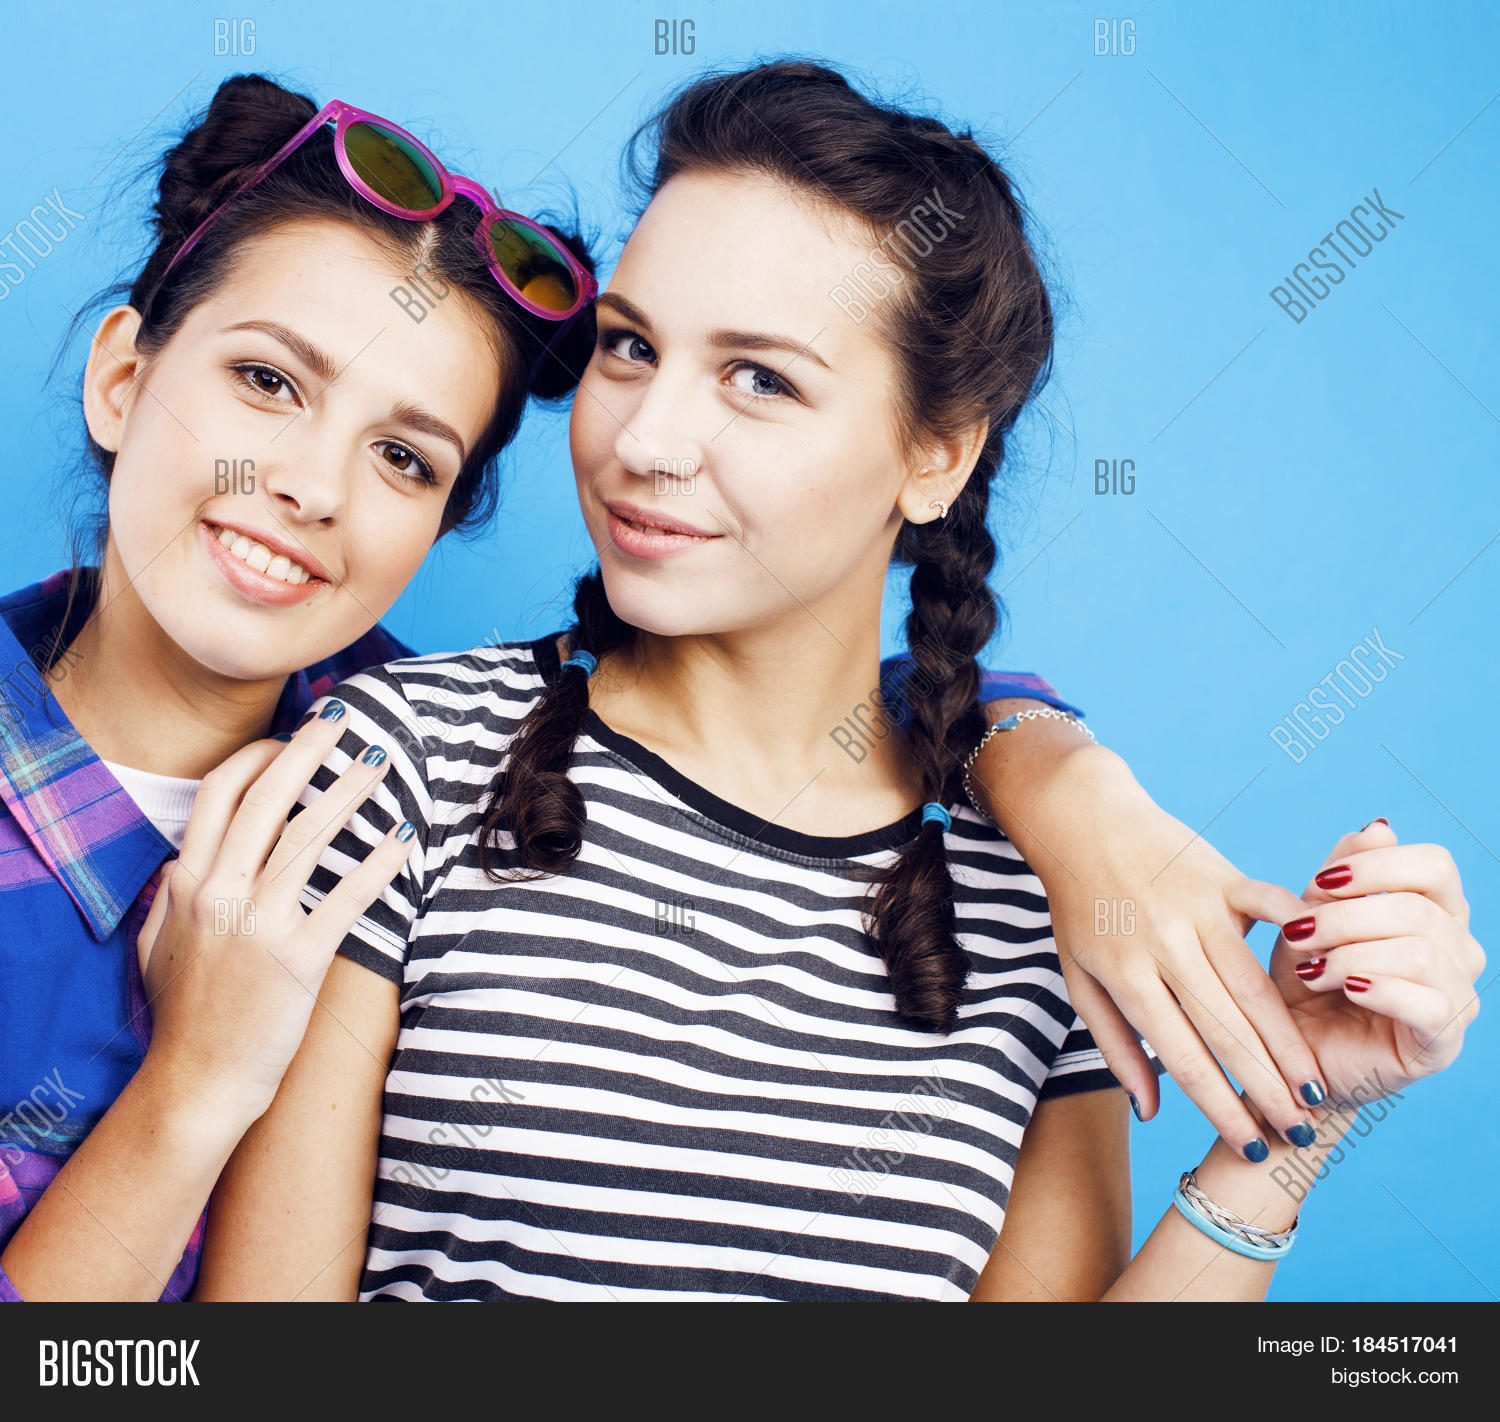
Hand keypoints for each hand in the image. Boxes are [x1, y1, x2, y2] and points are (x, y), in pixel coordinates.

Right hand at [134, 700, 415, 1123]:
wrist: (198, 1082)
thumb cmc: (184, 1016)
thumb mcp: (158, 946)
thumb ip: (171, 897)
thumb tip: (182, 859)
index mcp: (186, 883)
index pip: (219, 796)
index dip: (257, 758)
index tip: (289, 738)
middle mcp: (218, 893)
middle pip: (267, 799)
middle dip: (307, 750)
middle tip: (343, 717)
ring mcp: (258, 924)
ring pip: (309, 837)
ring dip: (349, 792)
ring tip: (381, 762)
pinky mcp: (298, 958)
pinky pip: (346, 897)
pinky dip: (377, 864)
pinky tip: (402, 838)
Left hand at [1031, 747, 1327, 1148]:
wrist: (1081, 820)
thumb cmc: (1079, 906)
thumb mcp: (1079, 977)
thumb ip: (1116, 1045)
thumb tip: (1149, 1111)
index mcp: (1127, 975)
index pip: (1183, 1055)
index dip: (1219, 1104)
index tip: (1249, 1143)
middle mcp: (1165, 946)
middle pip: (1226, 1030)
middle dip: (1267, 1089)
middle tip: (1301, 1133)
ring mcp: (1198, 910)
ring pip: (1255, 987)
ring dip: (1290, 1042)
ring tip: (1317, 1086)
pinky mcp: (1223, 877)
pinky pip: (1270, 908)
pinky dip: (1301, 935)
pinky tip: (1330, 972)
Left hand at [1270, 819, 1482, 1108]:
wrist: (1287, 1053)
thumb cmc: (1304, 977)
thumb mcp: (1310, 914)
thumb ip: (1341, 873)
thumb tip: (1380, 828)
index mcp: (1433, 910)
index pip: (1435, 865)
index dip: (1377, 866)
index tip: (1322, 881)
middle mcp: (1456, 949)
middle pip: (1419, 909)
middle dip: (1347, 916)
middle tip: (1299, 933)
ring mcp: (1456, 996)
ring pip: (1422, 953)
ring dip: (1353, 953)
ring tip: (1311, 969)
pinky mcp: (1442, 1041)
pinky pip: (1430, 1005)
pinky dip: (1381, 988)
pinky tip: (1346, 988)